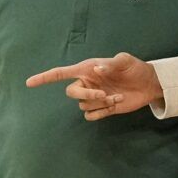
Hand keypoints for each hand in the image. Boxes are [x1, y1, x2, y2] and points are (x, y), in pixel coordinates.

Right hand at [26, 52, 162, 119]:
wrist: (147, 84)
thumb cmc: (134, 68)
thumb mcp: (125, 61)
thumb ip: (111, 64)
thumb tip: (97, 70)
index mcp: (86, 69)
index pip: (60, 73)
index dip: (44, 78)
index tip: (29, 83)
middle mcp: (86, 83)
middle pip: (71, 93)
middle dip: (85, 94)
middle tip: (103, 94)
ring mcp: (93, 97)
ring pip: (84, 105)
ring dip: (101, 103)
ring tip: (117, 96)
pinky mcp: (102, 109)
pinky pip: (91, 115)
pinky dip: (102, 112)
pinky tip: (115, 103)